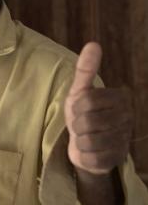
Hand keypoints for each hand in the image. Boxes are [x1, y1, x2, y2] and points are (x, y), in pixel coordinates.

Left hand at [65, 42, 133, 174]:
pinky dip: (83, 155)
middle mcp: (128, 117)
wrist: (85, 145)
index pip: (86, 100)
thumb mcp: (80, 91)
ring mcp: (125, 139)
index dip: (76, 106)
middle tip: (81, 125)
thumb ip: (86, 69)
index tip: (80, 109)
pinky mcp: (117, 159)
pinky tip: (89, 151)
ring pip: (88, 140)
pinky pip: (90, 158)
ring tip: (85, 137)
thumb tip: (93, 44)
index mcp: (121, 97)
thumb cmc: (83, 114)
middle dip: (76, 125)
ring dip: (79, 140)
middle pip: (86, 121)